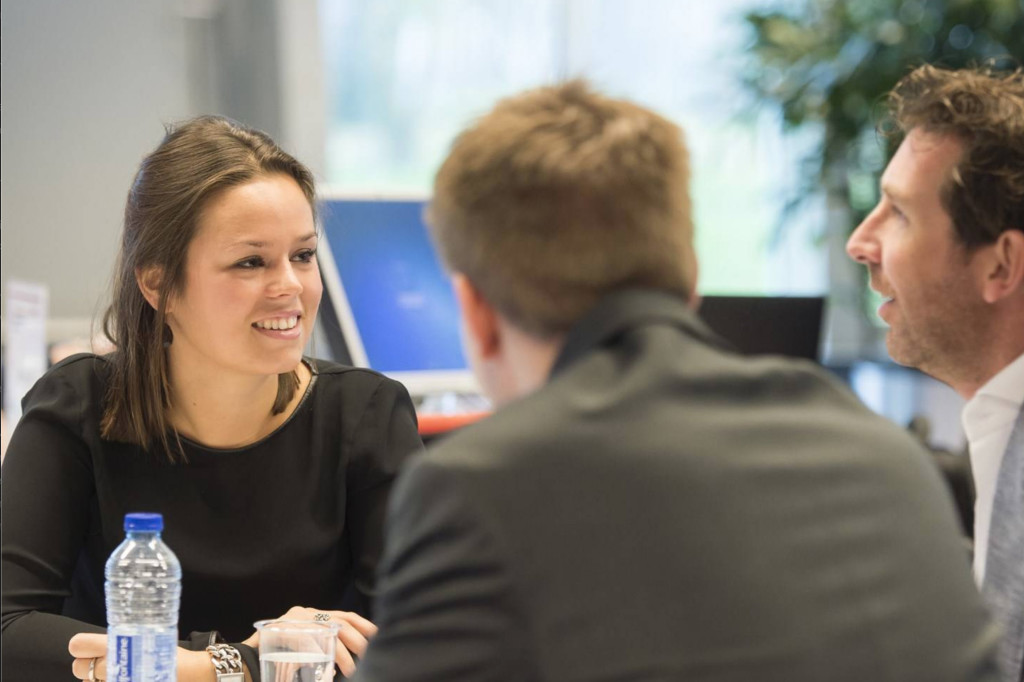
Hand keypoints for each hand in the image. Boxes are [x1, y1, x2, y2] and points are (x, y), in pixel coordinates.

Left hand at [70, 633, 219, 681]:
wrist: (189, 675)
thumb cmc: (170, 657)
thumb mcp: (149, 637)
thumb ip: (124, 640)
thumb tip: (105, 642)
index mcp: (118, 645)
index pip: (79, 645)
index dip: (80, 646)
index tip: (83, 647)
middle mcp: (111, 666)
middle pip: (78, 666)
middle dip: (87, 664)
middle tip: (102, 662)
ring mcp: (116, 681)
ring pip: (87, 681)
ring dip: (95, 678)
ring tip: (116, 674)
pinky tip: (123, 679)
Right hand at [244, 606, 377, 677]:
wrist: (244, 661)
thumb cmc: (275, 658)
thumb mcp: (303, 649)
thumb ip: (322, 649)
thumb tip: (345, 665)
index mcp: (311, 616)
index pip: (346, 616)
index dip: (365, 625)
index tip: (379, 636)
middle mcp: (305, 614)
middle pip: (341, 623)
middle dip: (359, 641)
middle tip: (371, 656)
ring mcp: (295, 620)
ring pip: (328, 633)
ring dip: (343, 655)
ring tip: (353, 670)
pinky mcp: (286, 630)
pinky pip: (310, 642)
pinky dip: (322, 656)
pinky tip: (329, 670)